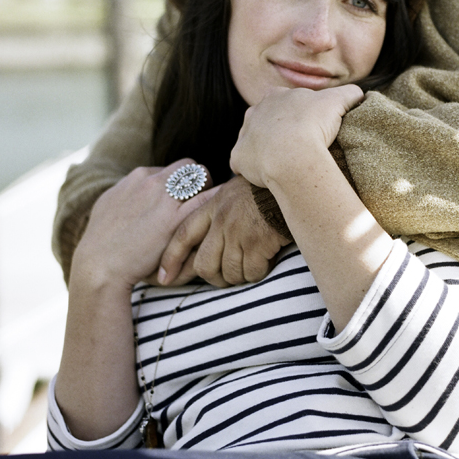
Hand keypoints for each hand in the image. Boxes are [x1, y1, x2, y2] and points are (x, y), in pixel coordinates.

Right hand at [71, 159, 213, 289]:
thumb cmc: (102, 241)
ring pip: (202, 177)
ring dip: (208, 188)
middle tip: (202, 197)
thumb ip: (127, 193)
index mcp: (138, 176)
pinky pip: (206, 199)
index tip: (185, 196)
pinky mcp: (174, 221)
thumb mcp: (110, 204)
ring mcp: (164, 199)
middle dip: (199, 179)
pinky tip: (221, 206)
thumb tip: (133, 190)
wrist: (99, 265)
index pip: (172, 168)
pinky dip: (217, 199)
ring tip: (209, 205)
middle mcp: (152, 182)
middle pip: (189, 166)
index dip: (182, 181)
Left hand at [156, 174, 288, 287]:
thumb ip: (220, 208)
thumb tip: (209, 234)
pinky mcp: (258, 242)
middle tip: (226, 278)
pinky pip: (251, 272)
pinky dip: (258, 272)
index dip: (171, 259)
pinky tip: (266, 260)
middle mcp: (222, 219)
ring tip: (251, 266)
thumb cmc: (268, 188)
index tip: (163, 278)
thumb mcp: (236, 190)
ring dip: (239, 276)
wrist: (295, 180)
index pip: (183, 235)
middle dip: (213, 278)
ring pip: (228, 273)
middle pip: (204, 264)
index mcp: (213, 206)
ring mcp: (239, 231)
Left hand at [229, 84, 364, 188]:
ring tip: (284, 163)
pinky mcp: (238, 157)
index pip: (288, 103)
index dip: (301, 116)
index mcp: (276, 95)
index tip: (312, 129)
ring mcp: (244, 134)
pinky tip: (268, 177)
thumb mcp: (339, 101)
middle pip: (267, 121)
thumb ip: (350, 94)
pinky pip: (244, 163)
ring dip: (265, 150)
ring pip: (254, 141)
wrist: (293, 154)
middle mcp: (255, 111)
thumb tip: (360, 95)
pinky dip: (253, 170)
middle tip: (299, 148)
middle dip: (280, 132)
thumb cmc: (315, 124)